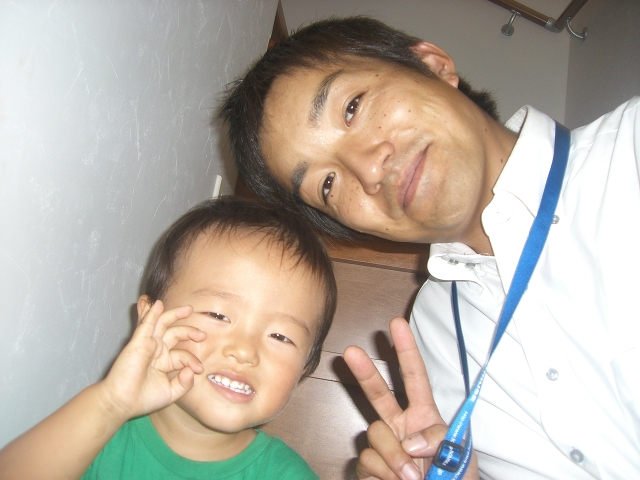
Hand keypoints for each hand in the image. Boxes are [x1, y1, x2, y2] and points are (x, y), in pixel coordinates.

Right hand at [99, 299, 205, 420]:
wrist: (122, 403)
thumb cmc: (143, 399)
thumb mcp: (171, 392)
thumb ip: (185, 383)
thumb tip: (192, 370)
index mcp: (164, 361)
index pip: (183, 354)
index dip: (192, 360)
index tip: (199, 369)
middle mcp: (157, 351)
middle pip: (175, 334)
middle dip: (189, 332)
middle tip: (202, 335)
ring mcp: (148, 345)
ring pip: (162, 324)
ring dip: (174, 314)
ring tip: (188, 309)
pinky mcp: (139, 343)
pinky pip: (147, 325)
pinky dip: (152, 314)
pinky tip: (158, 305)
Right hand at [344, 317, 478, 479]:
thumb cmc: (455, 478)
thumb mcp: (459, 453)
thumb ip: (439, 439)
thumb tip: (409, 441)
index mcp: (424, 415)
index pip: (414, 377)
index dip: (406, 350)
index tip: (397, 324)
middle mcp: (400, 425)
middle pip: (377, 392)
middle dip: (364, 372)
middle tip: (350, 351)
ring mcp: (383, 444)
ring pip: (376, 434)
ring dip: (395, 457)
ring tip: (413, 477)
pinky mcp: (369, 466)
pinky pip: (369, 460)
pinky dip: (385, 473)